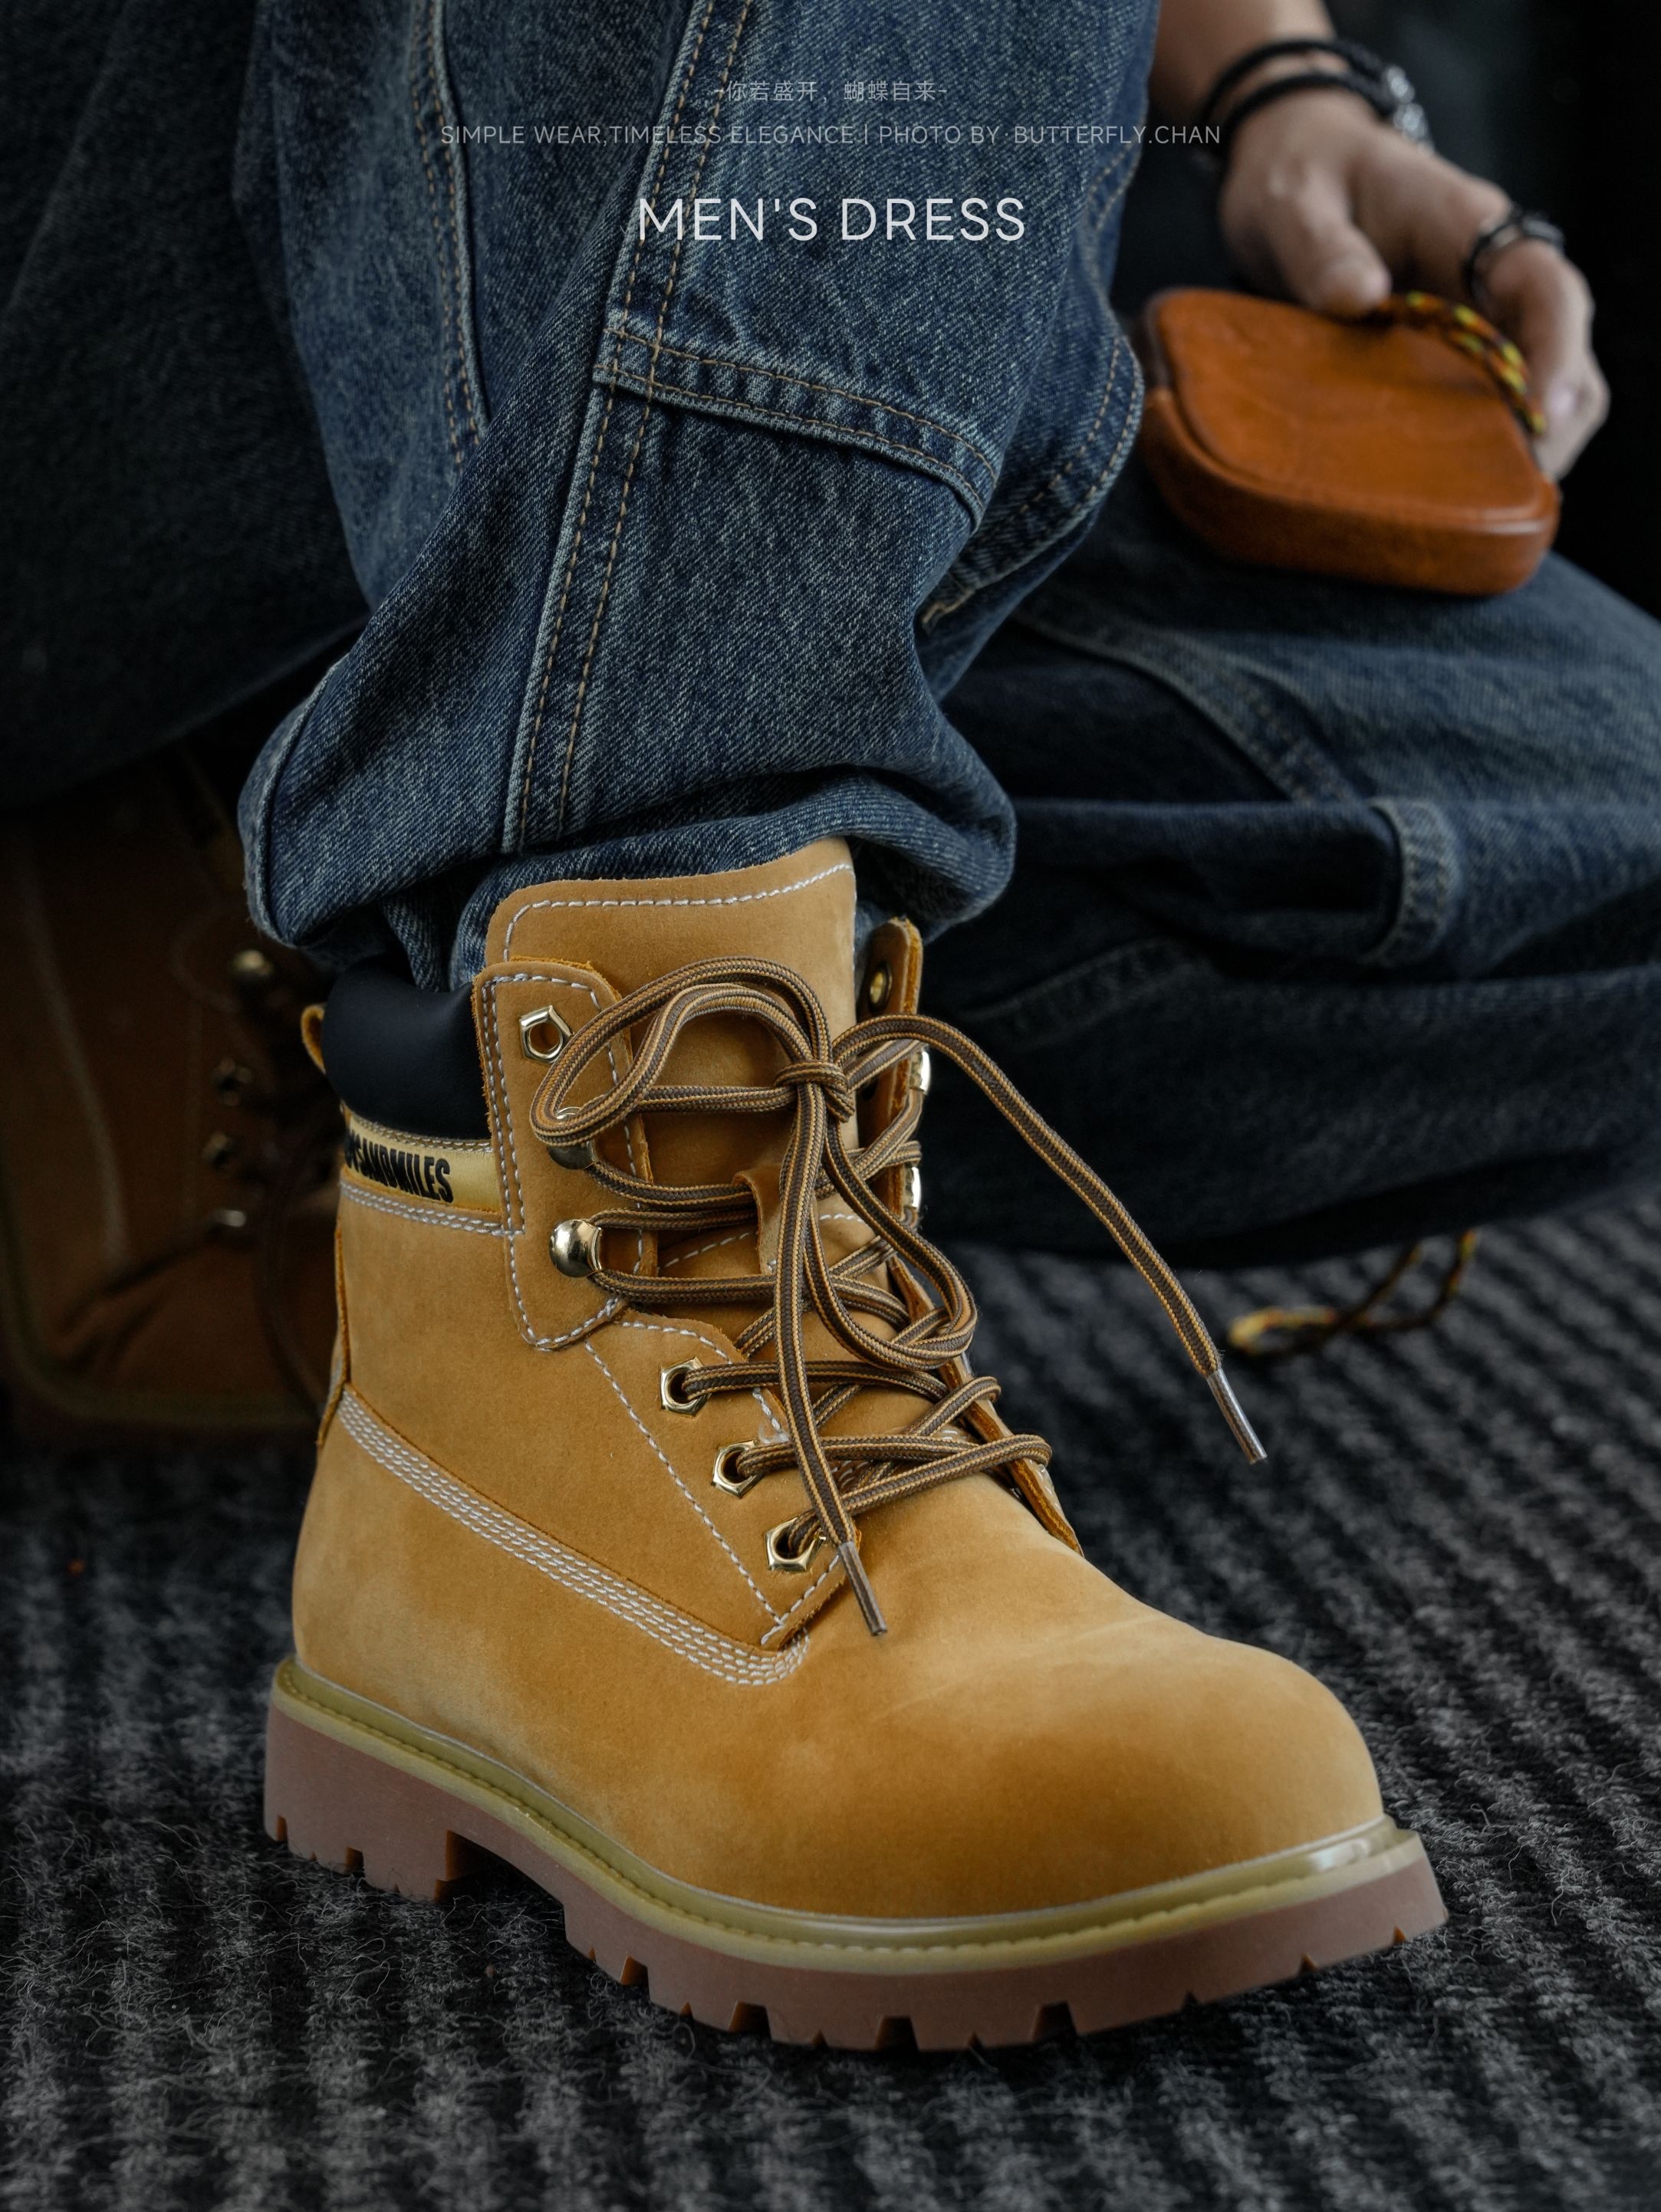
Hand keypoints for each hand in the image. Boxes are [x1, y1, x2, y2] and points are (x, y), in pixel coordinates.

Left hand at [1217, 90, 1606, 477]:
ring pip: (1536, 397)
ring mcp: (1477, 322)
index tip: (1538, 413)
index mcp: (1470, 228)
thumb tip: (1360, 300)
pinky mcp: (1449, 360)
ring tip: (1468, 512)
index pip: (1545, 287)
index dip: (1556, 352)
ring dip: (1515, 454)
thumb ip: (1320, 247)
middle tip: (1497, 497)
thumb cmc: (1298, 175)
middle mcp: (1491, 280)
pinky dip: (1473, 458)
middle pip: (1565, 358)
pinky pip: (1484, 414)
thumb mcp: (1293, 201)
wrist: (1290, 168)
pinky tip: (1436, 498)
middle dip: (1550, 428)